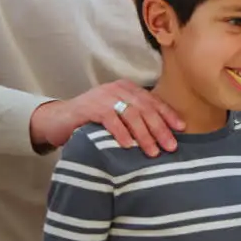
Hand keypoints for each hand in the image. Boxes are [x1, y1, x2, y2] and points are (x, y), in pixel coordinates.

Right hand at [29, 80, 184, 156]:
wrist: (58, 119)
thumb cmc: (92, 120)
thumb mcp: (117, 115)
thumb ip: (135, 118)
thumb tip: (162, 135)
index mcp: (128, 88)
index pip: (153, 101)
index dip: (168, 114)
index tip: (181, 129)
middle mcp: (118, 89)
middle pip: (145, 108)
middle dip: (160, 128)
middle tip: (170, 146)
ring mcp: (103, 96)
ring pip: (131, 114)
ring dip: (144, 134)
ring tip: (153, 151)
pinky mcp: (89, 107)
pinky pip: (110, 119)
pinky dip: (121, 133)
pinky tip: (129, 146)